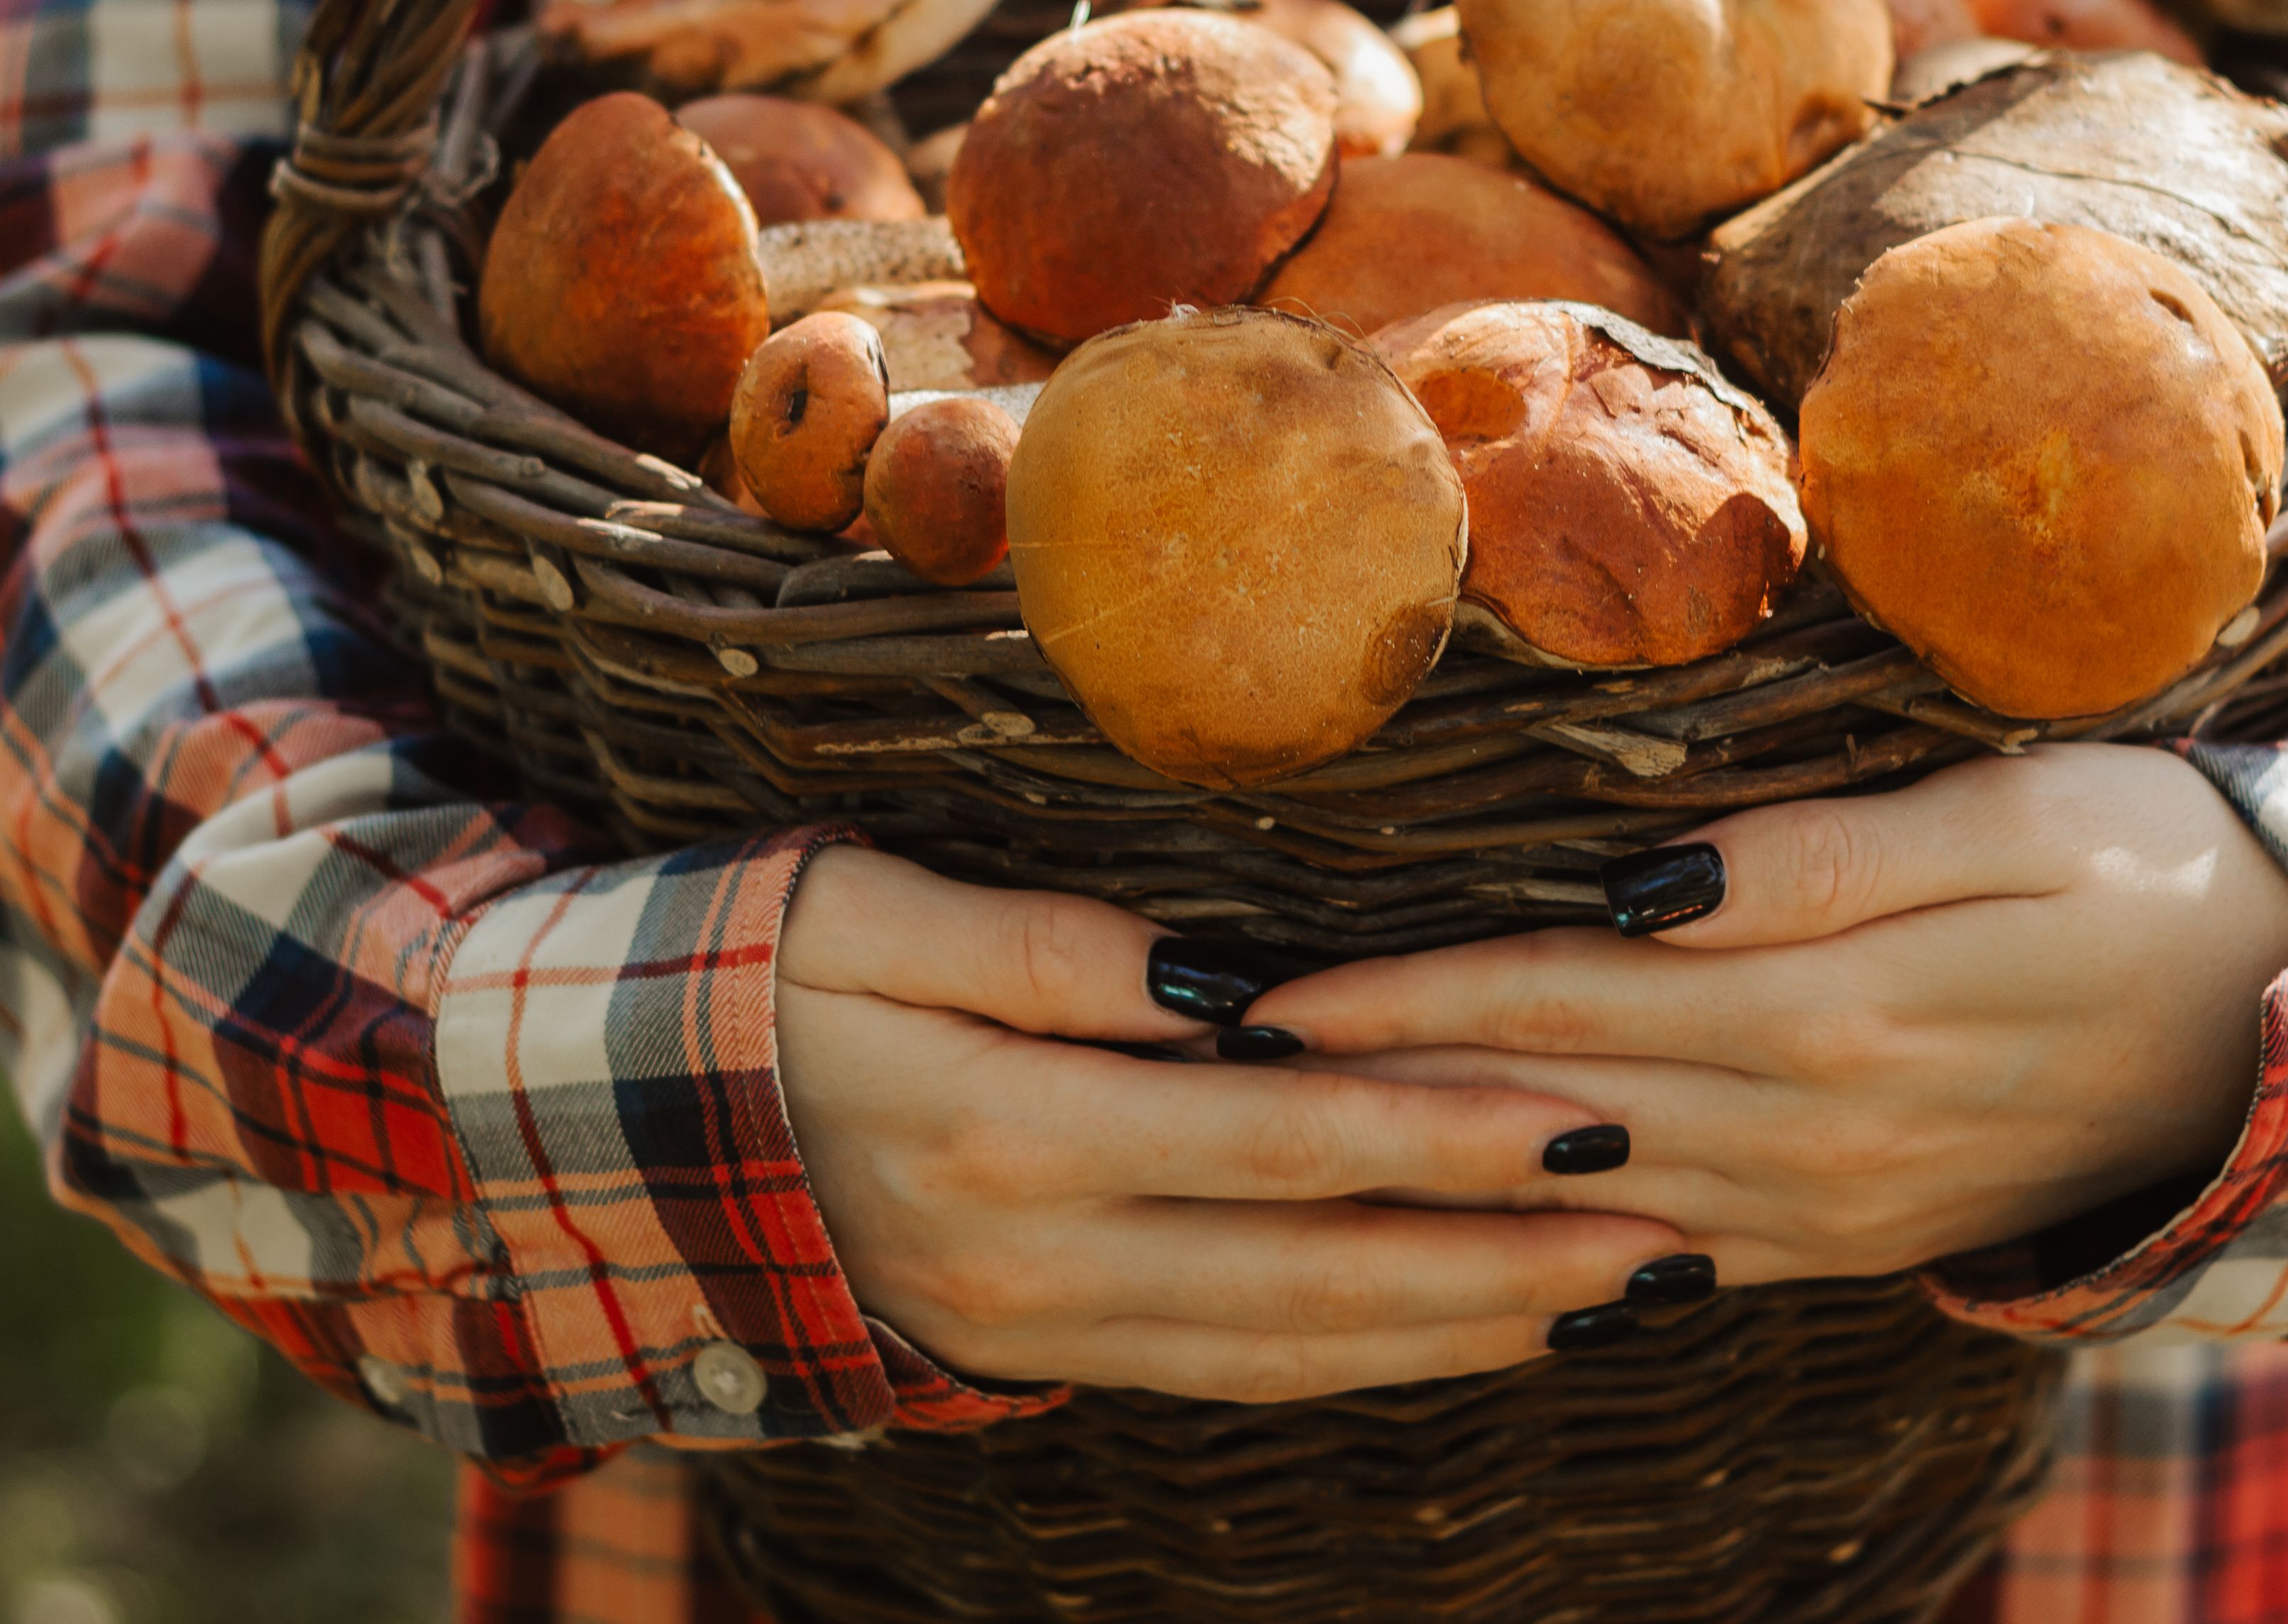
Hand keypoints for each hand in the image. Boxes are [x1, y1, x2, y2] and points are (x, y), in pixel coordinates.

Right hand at [771, 847, 1684, 1399]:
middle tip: (1667, 1231)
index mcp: (1008, 1131)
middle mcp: (1039, 1260)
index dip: (1443, 1131)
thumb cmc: (757, 971)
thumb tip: (1225, 982)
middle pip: (1318, 1272)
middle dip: (1508, 1258)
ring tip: (1617, 1292)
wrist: (620, 1120)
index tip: (1589, 1110)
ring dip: (1466, 1328)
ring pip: (1295, 1349)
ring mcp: (1042, 1327)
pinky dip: (1367, 1362)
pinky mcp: (1046, 1350)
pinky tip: (1472, 1334)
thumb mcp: (865, 912)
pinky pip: (1236, 1374)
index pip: (1278, 1141)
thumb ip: (1046, 947)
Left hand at [1244, 745, 2287, 1289]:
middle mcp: (1824, 1136)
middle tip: (1224, 1076)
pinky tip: (1472, 1230)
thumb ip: (1818, 861)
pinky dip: (1557, 1238)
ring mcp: (1842, 1206)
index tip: (1267, 997)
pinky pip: (1675, 1247)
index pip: (1562, 997)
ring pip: (1595, 1198)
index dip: (1404, 995)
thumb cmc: (2158, 867)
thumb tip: (1642, 887)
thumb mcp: (2011, 818)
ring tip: (1301, 1152)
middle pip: (1550, 1107)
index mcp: (1845, 1013)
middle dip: (1378, 1095)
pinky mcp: (1863, 1232)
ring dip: (1443, 1174)